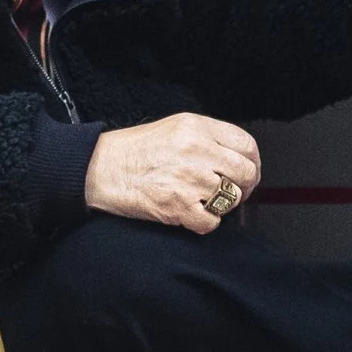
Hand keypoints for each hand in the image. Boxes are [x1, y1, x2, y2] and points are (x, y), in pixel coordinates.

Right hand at [83, 113, 260, 234]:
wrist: (99, 168)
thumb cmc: (134, 151)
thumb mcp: (175, 128)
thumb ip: (209, 138)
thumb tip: (239, 157)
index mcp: (197, 128)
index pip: (247, 146)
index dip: (252, 164)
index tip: (247, 174)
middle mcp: (196, 151)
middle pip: (245, 174)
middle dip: (242, 187)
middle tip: (229, 193)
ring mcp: (189, 179)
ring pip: (231, 199)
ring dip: (220, 206)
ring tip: (200, 200)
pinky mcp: (178, 206)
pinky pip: (212, 223)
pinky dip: (203, 223)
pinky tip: (189, 213)